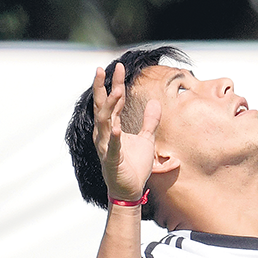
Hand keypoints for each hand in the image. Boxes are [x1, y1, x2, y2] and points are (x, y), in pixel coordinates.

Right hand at [92, 63, 160, 202]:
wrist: (130, 190)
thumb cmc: (135, 165)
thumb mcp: (146, 139)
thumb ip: (150, 121)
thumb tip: (155, 102)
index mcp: (113, 127)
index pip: (114, 101)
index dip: (116, 84)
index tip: (119, 67)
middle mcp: (105, 134)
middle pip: (102, 106)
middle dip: (102, 88)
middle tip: (101, 69)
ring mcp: (106, 146)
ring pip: (104, 122)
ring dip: (109, 107)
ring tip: (116, 92)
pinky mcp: (112, 160)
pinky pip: (111, 147)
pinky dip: (113, 137)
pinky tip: (116, 128)